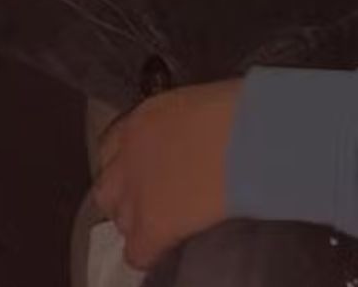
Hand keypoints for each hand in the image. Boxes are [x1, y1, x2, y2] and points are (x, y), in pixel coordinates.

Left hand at [94, 78, 242, 270]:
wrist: (249, 134)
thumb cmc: (237, 108)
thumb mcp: (197, 105)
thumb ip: (179, 124)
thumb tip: (187, 140)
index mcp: (142, 119)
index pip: (112, 147)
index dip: (129, 162)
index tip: (148, 168)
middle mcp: (128, 156)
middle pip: (108, 188)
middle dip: (126, 196)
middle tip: (154, 198)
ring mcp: (136, 194)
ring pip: (121, 222)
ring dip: (138, 223)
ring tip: (166, 223)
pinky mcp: (151, 227)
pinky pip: (137, 253)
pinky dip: (150, 253)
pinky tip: (168, 247)